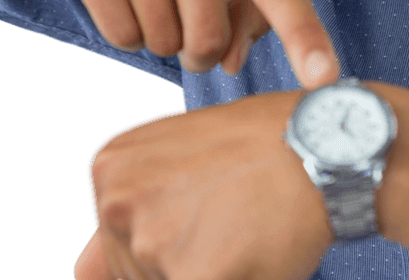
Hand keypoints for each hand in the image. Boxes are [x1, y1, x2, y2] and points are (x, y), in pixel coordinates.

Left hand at [72, 90, 333, 279]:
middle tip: (234, 215)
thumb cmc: (264, 149)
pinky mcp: (194, 277)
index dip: (173, 241)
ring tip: (245, 229)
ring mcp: (151, 239)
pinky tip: (257, 251)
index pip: (115, 251)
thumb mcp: (181, 156)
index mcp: (108, 167)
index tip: (211, 208)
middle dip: (189, 262)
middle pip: (139, 277)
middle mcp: (116, 200)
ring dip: (215, 271)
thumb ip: (127, 214)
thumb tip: (79, 276)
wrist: (329, 143)